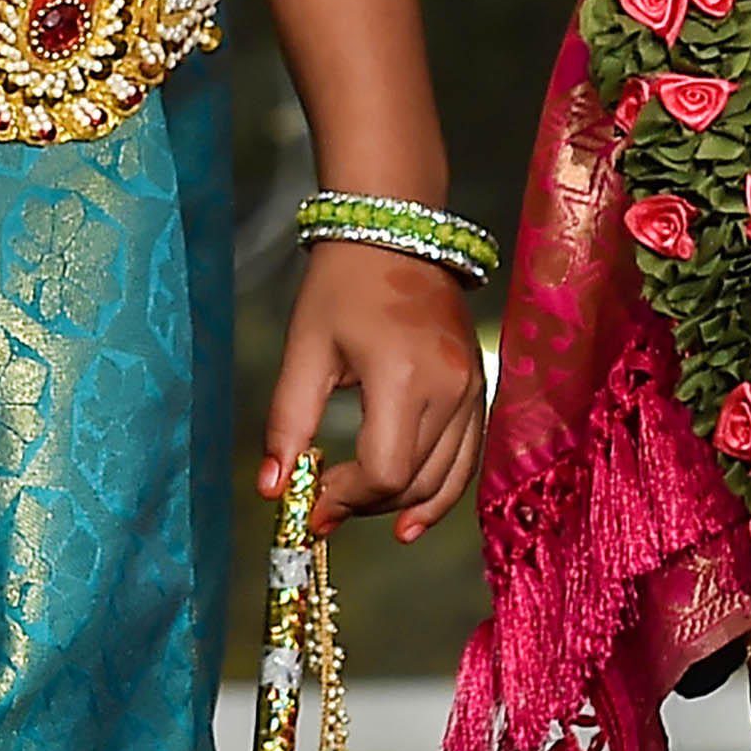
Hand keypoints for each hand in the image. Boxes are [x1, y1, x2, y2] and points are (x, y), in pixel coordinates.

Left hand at [263, 238, 489, 541]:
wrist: (394, 235)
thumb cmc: (342, 285)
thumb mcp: (305, 350)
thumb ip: (288, 423)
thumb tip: (271, 488)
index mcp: (403, 376)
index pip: (384, 470)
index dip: (346, 499)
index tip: (312, 506)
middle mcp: (449, 388)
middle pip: (414, 480)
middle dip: (367, 505)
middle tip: (325, 508)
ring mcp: (472, 390)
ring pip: (445, 478)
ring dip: (402, 505)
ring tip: (360, 515)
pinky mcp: (480, 389)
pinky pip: (467, 457)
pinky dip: (441, 490)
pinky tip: (413, 513)